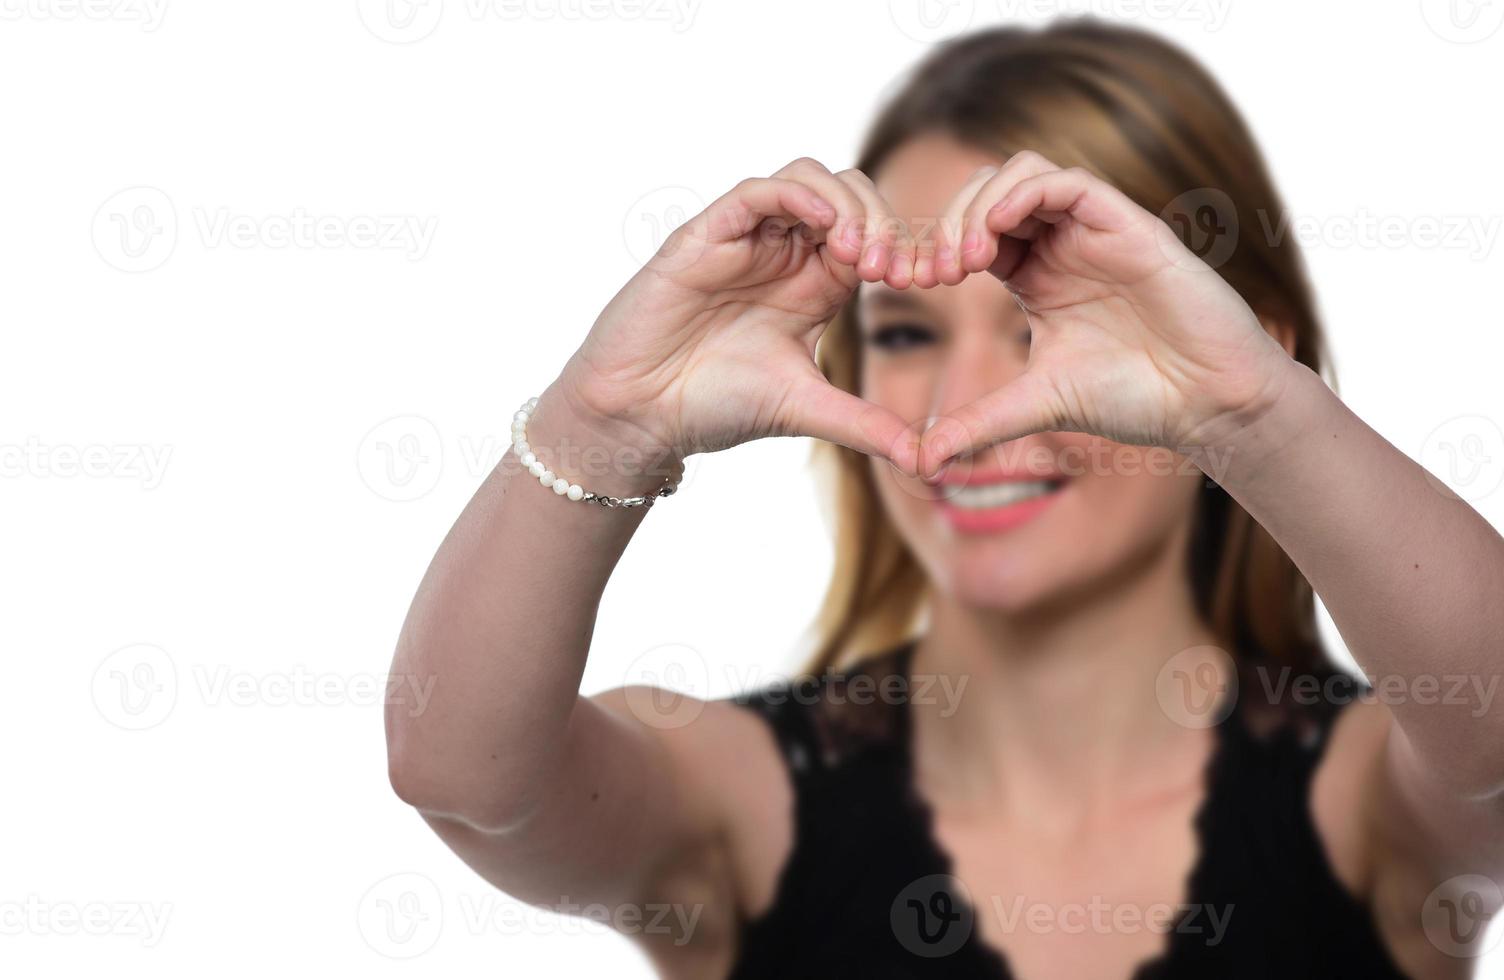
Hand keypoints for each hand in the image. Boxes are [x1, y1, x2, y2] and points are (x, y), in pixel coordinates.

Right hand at [551, 157, 920, 472]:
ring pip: (810, 178)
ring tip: (860, 254)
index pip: (875, 234)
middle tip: (894, 271)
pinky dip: (797, 194)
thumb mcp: (807, 409)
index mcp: (814, 283)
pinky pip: (759, 190)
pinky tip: (825, 225)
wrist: (642, 414)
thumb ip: (867, 425)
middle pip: (852, 194)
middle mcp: (784, 251)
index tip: (925, 281)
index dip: (906, 246)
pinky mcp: (708, 233)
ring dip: (847, 205)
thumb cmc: (715, 406)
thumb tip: (929, 460)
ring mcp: (746, 237)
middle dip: (885, 222)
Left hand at [915, 151, 1296, 478]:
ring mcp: (1095, 230)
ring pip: (1021, 173)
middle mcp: (1062, 244)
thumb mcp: (1036, 407)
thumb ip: (978, 425)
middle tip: (934, 273)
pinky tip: (997, 233)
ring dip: (979, 205)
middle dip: (948, 223)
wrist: (1208, 404)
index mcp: (1036, 276)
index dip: (934, 248)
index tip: (912, 286)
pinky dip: (1024, 194)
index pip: (972, 232)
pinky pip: (1068, 181)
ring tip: (964, 259)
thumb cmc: (1135, 399)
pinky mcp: (1129, 224)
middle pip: (986, 192)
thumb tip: (921, 461)